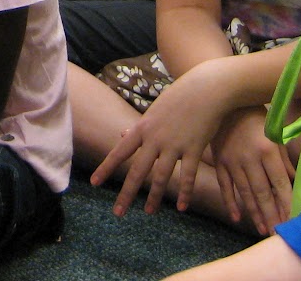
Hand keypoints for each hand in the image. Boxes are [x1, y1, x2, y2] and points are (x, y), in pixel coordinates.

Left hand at [91, 74, 227, 216]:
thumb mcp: (155, 109)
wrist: (206, 87)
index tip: (94, 183)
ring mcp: (174, 144)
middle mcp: (155, 138)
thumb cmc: (180, 96)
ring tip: (149, 212)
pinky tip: (181, 207)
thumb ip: (140, 126)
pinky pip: (187, 175)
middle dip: (126, 194)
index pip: (119, 152)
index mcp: (143, 128)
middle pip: (137, 171)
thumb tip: (123, 134)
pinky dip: (184, 192)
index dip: (106, 168)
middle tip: (118, 213)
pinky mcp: (193, 148)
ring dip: (154, 197)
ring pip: (161, 177)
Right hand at [210, 107, 293, 234]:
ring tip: (263, 230)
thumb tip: (296, 180)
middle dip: (272, 215)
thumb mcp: (274, 133)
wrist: (225, 101)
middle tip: (278, 234)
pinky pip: (225, 186)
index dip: (287, 204)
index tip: (293, 220)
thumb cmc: (256, 116)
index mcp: (267, 150)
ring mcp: (232, 161)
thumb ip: (284, 158)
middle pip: (263, 193)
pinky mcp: (219, 161)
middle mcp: (249, 158)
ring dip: (254, 213)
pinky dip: (230, 202)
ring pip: (245, 193)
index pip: (280, 183)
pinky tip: (237, 217)